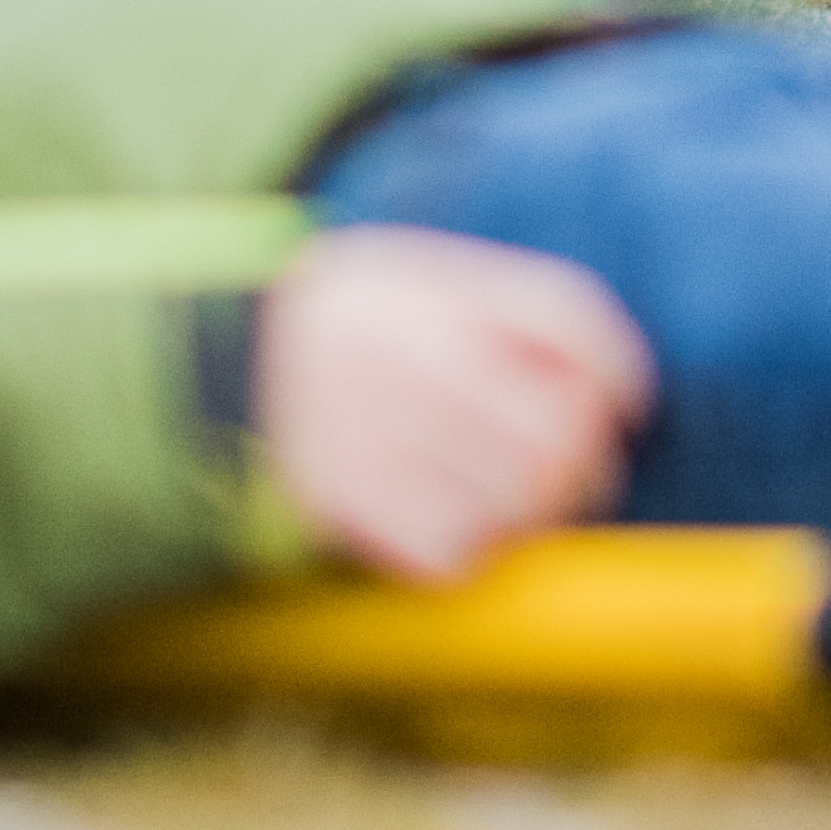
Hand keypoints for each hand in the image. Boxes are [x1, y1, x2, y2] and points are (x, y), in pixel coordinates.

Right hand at [252, 225, 656, 581]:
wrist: (203, 358)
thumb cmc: (340, 327)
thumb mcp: (409, 278)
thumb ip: (499, 307)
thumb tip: (607, 388)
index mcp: (430, 285)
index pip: (567, 316)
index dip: (618, 371)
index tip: (627, 405)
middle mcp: (405, 350)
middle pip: (560, 425)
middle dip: (584, 464)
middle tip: (572, 479)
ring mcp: (374, 425)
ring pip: (517, 499)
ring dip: (528, 515)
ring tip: (503, 505)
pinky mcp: (339, 496)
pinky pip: (450, 551)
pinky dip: (463, 551)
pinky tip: (442, 527)